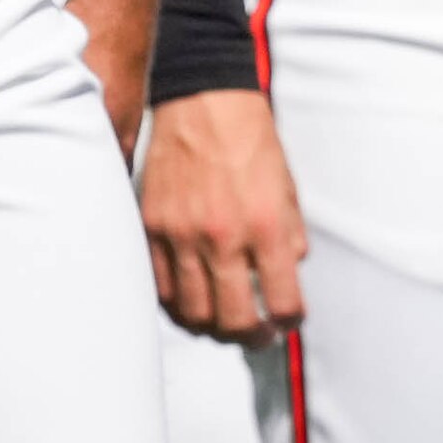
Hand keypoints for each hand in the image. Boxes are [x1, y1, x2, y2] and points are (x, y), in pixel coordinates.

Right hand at [140, 88, 307, 343]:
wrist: (204, 104)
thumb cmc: (251, 142)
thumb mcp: (287, 187)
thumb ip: (290, 234)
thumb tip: (289, 273)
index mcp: (265, 226)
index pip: (282, 299)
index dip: (289, 320)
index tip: (289, 322)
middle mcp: (222, 237)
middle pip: (233, 320)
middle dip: (251, 338)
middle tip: (259, 336)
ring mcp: (181, 237)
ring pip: (193, 313)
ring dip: (212, 328)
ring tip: (225, 325)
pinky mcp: (152, 230)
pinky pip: (160, 288)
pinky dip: (177, 306)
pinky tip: (192, 303)